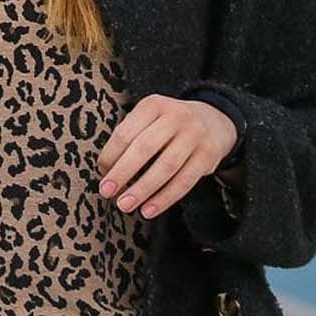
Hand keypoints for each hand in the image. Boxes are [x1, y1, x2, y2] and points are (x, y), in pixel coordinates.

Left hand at [98, 95, 239, 219]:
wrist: (214, 120)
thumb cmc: (168, 124)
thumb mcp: (149, 118)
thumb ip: (129, 137)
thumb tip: (106, 170)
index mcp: (153, 105)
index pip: (126, 132)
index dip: (110, 155)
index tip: (101, 173)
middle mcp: (176, 116)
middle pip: (144, 148)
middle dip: (122, 173)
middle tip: (106, 192)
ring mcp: (195, 136)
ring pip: (165, 167)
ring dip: (142, 190)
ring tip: (125, 205)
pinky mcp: (208, 156)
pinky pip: (184, 181)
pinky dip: (165, 198)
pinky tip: (149, 210)